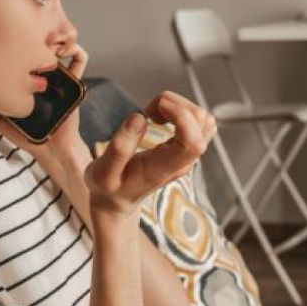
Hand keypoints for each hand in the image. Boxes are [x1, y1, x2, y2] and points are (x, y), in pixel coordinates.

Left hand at [0, 42, 91, 162]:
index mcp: (27, 79)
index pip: (24, 52)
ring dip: (58, 38)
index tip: (9, 36)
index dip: (20, 40)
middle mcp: (44, 74)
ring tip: (50, 41)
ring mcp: (60, 76)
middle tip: (29, 31)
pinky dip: (76, 52)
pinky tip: (64, 53)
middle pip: (43, 44)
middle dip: (39, 32)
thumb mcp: (2, 119)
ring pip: (63, 46)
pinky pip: (80, 60)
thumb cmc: (28, 135)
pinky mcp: (75, 81)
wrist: (52, 148)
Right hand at [85, 91, 215, 216]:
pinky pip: (198, 122)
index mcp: (164, 169)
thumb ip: (119, 148)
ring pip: (203, 119)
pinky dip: (181, 110)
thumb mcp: (103, 174)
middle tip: (148, 111)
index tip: (154, 110)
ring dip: (179, 106)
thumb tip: (139, 118)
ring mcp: (187, 154)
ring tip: (153, 114)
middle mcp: (183, 161)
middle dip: (176, 105)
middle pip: (202, 123)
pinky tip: (161, 117)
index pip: (193, 143)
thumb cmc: (109, 188)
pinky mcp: (185, 146)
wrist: (118, 200)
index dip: (181, 117)